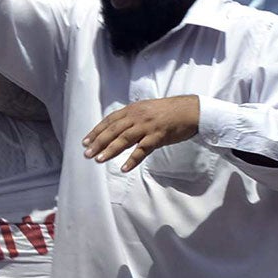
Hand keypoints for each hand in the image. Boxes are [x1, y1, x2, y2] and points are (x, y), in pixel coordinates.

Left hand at [82, 94, 201, 172]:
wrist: (191, 110)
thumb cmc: (169, 110)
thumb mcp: (146, 109)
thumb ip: (132, 117)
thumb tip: (118, 128)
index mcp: (133, 109)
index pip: (109, 121)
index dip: (96, 131)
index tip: (85, 141)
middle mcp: (137, 116)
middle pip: (113, 130)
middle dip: (98, 142)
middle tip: (87, 153)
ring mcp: (147, 126)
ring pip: (124, 139)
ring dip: (110, 150)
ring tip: (99, 160)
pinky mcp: (158, 136)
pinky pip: (142, 149)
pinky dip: (132, 159)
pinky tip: (124, 168)